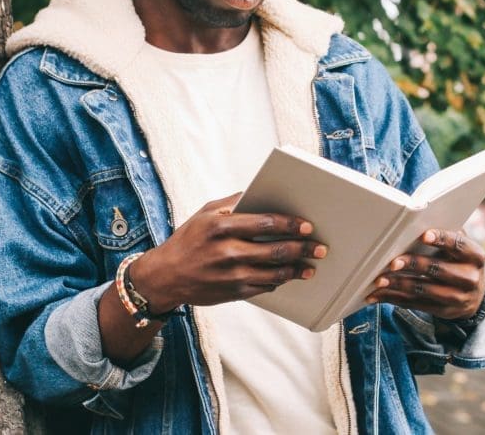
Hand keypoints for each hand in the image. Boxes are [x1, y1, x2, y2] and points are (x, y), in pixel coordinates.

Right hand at [130, 192, 327, 311]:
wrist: (165, 276)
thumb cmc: (187, 240)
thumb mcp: (205, 213)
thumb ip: (233, 202)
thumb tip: (258, 191)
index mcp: (221, 227)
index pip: (265, 223)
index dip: (290, 224)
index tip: (307, 225)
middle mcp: (228, 251)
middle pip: (276, 250)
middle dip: (303, 248)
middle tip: (319, 248)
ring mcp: (232, 275)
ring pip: (275, 273)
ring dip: (297, 270)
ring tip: (310, 266)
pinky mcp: (234, 293)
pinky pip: (264, 287)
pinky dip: (278, 281)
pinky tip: (286, 276)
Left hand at [364, 228, 484, 319]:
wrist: (475, 295)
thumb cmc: (459, 260)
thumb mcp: (461, 248)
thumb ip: (446, 235)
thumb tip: (417, 220)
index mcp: (475, 256)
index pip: (458, 245)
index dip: (442, 239)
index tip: (423, 235)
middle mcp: (470, 278)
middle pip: (438, 269)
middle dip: (413, 265)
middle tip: (393, 262)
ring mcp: (458, 298)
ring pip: (424, 290)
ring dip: (399, 285)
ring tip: (379, 280)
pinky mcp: (444, 311)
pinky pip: (416, 305)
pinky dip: (395, 299)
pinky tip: (379, 294)